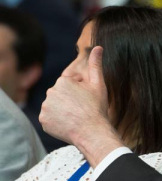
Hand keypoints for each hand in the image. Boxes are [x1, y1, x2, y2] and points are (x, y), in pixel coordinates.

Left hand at [40, 46, 123, 166]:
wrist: (92, 132)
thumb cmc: (97, 108)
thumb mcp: (99, 84)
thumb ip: (96, 64)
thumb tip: (98, 47)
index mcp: (63, 81)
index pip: (70, 85)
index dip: (81, 92)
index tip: (87, 101)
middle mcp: (50, 92)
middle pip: (61, 95)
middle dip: (70, 100)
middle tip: (83, 110)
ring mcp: (45, 107)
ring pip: (54, 106)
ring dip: (63, 110)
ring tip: (76, 117)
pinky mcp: (43, 120)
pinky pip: (50, 118)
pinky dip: (57, 121)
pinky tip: (68, 124)